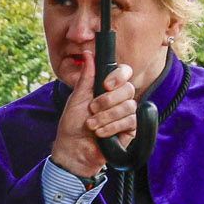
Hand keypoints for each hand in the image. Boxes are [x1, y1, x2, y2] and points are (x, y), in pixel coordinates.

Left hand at [51, 62, 138, 177]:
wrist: (73, 150)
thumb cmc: (73, 124)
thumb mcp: (77, 98)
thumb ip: (86, 77)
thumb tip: (88, 53)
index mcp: (107, 88)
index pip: (124, 72)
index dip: (118, 76)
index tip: (105, 84)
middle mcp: (119, 99)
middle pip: (128, 89)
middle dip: (107, 100)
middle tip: (92, 109)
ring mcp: (126, 114)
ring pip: (129, 106)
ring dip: (106, 116)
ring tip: (91, 124)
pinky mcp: (131, 129)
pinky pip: (130, 122)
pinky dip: (111, 127)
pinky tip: (100, 133)